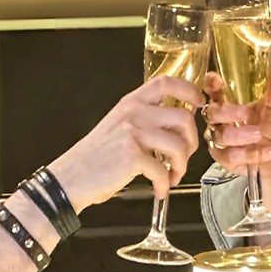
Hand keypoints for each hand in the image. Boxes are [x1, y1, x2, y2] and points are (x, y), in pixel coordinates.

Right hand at [45, 74, 203, 209]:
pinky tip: (159, 189)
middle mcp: (133, 113)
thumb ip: (145, 117)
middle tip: (184, 157)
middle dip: (191, 142)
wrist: (70, 177)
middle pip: (183, 117)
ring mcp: (132, 134)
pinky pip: (163, 171)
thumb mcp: (119, 125)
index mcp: (131, 102)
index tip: (199, 103)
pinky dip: (165, 184)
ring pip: (179, 146)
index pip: (166, 82)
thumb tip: (178, 122)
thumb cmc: (97, 156)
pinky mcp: (131, 157)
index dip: (189, 90)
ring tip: (172, 176)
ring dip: (181, 166)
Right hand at [203, 70, 270, 215]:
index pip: (212, 88)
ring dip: (240, 135)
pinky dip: (253, 154)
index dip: (210, 84)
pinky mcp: (224, 158)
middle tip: (246, 114)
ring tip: (260, 134)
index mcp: (229, 100)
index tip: (218, 81)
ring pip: (220, 136)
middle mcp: (220, 119)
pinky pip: (231, 156)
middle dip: (228, 113)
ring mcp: (219, 138)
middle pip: (212, 113)